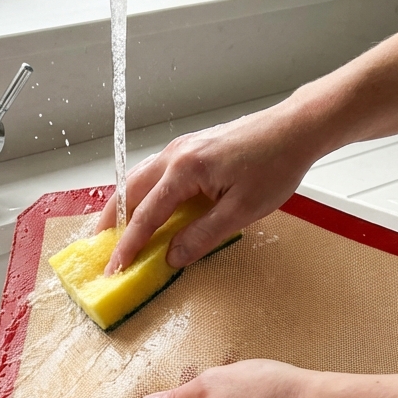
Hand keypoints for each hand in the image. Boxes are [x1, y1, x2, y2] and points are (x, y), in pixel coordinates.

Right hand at [97, 100, 326, 273]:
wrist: (295, 129)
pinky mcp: (191, 147)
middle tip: (102, 249)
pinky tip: (147, 206)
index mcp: (184, 170)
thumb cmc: (275, 166)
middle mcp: (175, 154)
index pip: (147, 215)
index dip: (128, 246)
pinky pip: (155, 172)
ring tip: (116, 230)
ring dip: (125, 205)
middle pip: (130, 190)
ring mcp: (181, 147)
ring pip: (139, 178)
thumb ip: (202, 235)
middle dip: (112, 222)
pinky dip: (143, 192)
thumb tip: (172, 257)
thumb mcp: (241, 211)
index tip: (114, 268)